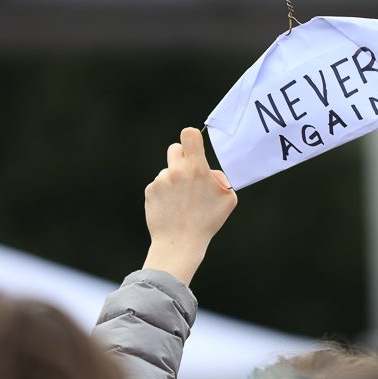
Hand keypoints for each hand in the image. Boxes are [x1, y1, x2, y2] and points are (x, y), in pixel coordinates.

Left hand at [142, 127, 236, 285]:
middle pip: (175, 148)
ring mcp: (161, 181)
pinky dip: (165, 193)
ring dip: (174, 180)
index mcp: (196, 169)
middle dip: (182, 157)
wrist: (180, 243)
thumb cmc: (207, 222)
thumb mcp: (227, 199)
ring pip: (168, 170)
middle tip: (189, 174)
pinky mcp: (150, 191)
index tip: (194, 146)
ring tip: (181, 202)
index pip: (188, 135)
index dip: (192, 137)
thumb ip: (220, 179)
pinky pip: (159, 185)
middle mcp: (176, 171)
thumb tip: (209, 172)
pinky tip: (172, 207)